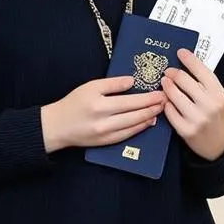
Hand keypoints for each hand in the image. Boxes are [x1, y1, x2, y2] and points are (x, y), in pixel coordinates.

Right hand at [41, 77, 166, 153]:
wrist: (57, 126)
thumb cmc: (73, 103)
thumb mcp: (90, 86)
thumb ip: (112, 83)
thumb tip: (131, 81)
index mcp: (99, 104)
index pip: (130, 101)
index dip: (147, 97)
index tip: (160, 92)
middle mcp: (104, 121)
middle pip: (135, 114)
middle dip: (153, 107)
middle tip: (166, 100)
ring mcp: (105, 134)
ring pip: (133, 126)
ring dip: (149, 117)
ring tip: (160, 110)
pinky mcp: (106, 142)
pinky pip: (127, 135)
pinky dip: (139, 128)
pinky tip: (148, 122)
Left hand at [162, 49, 223, 161]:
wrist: (218, 146)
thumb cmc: (216, 118)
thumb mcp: (219, 99)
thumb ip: (207, 84)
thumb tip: (188, 64)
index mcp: (220, 95)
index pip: (203, 71)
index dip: (190, 60)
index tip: (181, 52)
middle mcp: (210, 106)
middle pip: (185, 81)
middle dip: (173, 73)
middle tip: (168, 71)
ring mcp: (197, 119)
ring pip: (175, 95)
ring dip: (167, 86)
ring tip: (165, 83)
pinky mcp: (186, 130)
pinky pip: (170, 111)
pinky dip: (167, 104)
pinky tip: (166, 101)